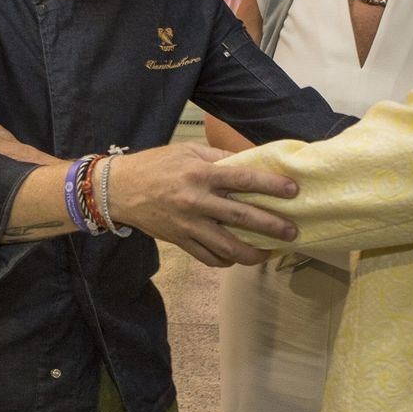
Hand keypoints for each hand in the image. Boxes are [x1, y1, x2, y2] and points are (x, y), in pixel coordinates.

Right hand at [108, 144, 299, 267]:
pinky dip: (227, 260)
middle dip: (272, 226)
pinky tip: (238, 256)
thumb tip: (252, 162)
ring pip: (228, 247)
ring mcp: (188, 225)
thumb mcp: (188, 150)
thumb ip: (220, 157)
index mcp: (200, 174)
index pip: (244, 180)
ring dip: (254, 253)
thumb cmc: (156, 164)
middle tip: (292, 231)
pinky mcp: (180, 242)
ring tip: (270, 251)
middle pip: (242, 218)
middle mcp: (196, 201)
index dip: (271, 186)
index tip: (293, 191)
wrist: (120, 189)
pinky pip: (209, 258)